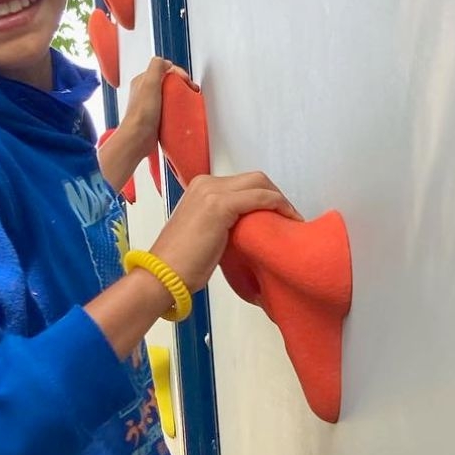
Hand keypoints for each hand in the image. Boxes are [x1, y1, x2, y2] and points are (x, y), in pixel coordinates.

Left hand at [120, 57, 192, 156]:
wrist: (138, 138)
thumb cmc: (141, 114)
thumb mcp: (150, 82)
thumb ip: (156, 67)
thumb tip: (166, 62)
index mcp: (142, 81)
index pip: (165, 69)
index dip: (178, 73)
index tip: (186, 80)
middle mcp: (146, 92)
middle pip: (169, 82)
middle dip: (182, 85)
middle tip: (190, 90)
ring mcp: (151, 105)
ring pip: (171, 96)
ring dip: (181, 98)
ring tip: (187, 101)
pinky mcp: (157, 117)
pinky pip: (171, 109)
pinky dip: (178, 110)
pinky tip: (181, 113)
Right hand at [150, 172, 299, 290]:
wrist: (163, 275)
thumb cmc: (182, 263)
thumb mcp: (206, 232)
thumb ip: (225, 221)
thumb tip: (250, 224)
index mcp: (201, 187)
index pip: (243, 183)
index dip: (265, 195)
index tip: (279, 214)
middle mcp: (206, 183)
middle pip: (254, 178)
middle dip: (276, 194)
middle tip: (289, 217)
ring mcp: (212, 192)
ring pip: (260, 184)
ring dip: (280, 200)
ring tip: (291, 220)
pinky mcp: (220, 205)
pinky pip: (260, 197)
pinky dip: (278, 205)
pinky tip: (288, 220)